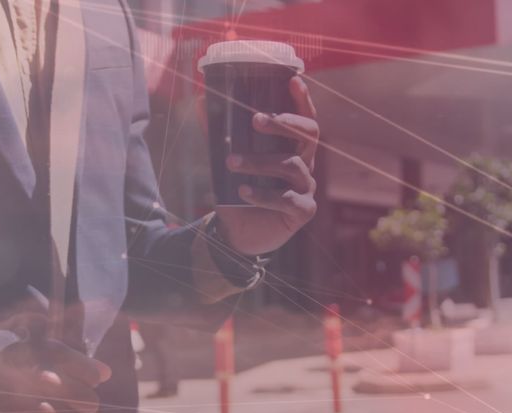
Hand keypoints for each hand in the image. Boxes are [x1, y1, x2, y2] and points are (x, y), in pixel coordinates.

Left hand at [216, 76, 319, 255]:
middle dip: (283, 123)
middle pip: (308, 134)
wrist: (239, 234)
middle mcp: (305, 164)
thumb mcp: (228, 161)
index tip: (293, 80)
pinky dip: (262, 194)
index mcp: (293, 148)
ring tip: (231, 162)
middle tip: (255, 120)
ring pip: (291, 166)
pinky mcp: (302, 211)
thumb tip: (204, 101)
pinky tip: (242, 192)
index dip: (302, 100)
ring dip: (259, 161)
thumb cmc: (238, 192)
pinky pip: (286, 199)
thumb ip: (220, 133)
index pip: (304, 119)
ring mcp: (306, 188)